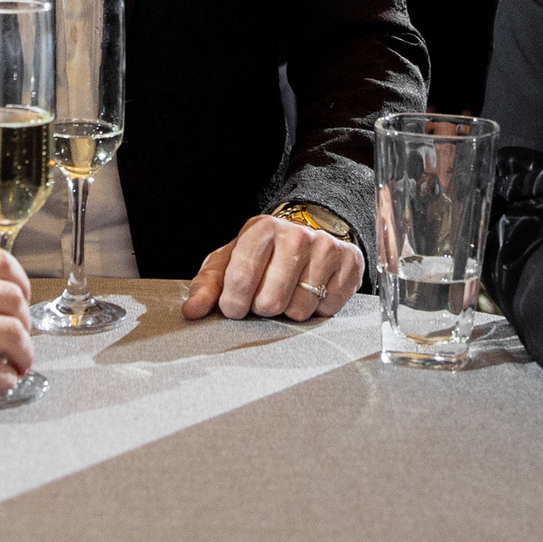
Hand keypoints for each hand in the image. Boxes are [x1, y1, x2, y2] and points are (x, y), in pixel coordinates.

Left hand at [182, 213, 363, 321]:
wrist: (310, 231)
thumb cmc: (264, 252)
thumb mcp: (230, 261)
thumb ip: (208, 285)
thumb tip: (193, 311)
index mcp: (261, 230)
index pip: (240, 281)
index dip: (233, 305)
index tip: (235, 307)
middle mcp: (296, 235)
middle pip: (271, 302)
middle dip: (264, 308)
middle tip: (265, 297)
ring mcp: (326, 249)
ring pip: (299, 310)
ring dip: (290, 310)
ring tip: (290, 291)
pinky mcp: (350, 265)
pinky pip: (326, 310)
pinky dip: (316, 309)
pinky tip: (312, 290)